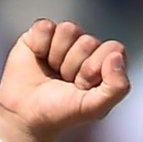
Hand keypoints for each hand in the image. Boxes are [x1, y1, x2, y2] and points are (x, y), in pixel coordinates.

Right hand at [0, 19, 128, 141]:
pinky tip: (38, 58)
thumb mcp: (94, 107)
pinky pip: (45, 26)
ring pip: (68, 30)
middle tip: (65, 82)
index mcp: (104, 64)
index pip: (114, 49)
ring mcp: (63, 40)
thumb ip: (117, 87)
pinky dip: (40, 45)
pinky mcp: (40, 34)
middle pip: (89, 41)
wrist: (25, 115)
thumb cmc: (60, 112)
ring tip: (52, 71)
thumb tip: (116, 56)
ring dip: (57, 56)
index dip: (97, 67)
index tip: (83, 86)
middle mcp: (85, 49)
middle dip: (74, 66)